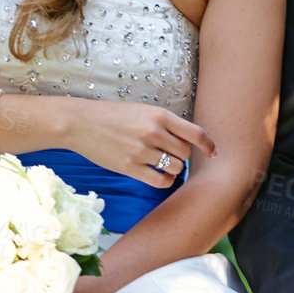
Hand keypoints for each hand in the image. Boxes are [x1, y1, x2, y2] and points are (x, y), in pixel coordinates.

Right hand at [66, 101, 214, 188]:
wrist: (80, 123)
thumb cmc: (112, 116)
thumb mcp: (142, 111)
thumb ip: (164, 124)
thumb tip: (187, 142)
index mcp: (159, 115)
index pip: (195, 133)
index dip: (209, 145)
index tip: (213, 152)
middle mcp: (153, 132)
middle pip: (186, 153)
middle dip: (182, 156)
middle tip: (170, 154)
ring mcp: (142, 151)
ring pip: (175, 168)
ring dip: (173, 169)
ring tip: (161, 163)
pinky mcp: (130, 167)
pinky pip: (161, 181)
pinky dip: (165, 181)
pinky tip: (159, 176)